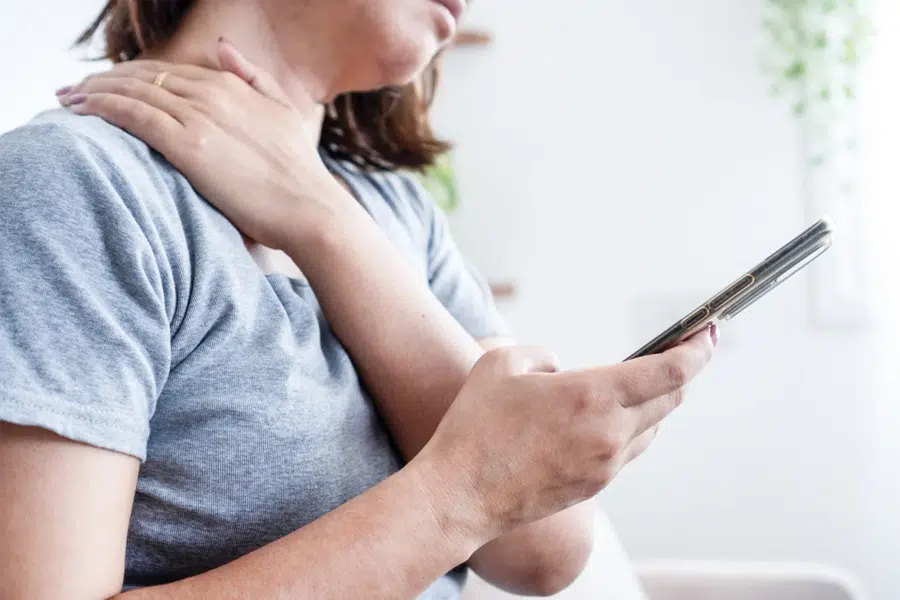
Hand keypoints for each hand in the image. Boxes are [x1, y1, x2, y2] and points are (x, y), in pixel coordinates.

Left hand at [58, 40, 344, 248]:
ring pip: (133, 91)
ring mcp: (200, 118)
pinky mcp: (189, 146)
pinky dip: (103, 108)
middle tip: (79, 90)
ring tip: (70, 99)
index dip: (136, 75)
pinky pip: (134, 116)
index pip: (170, 71)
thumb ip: (253, 77)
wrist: (310, 209)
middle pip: (145, 76)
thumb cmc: (299, 174)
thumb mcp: (282, 111)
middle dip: (107, 79)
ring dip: (95, 91)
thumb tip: (223, 48)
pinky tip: (83, 111)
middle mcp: (213, 94)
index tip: (112, 84)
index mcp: (233, 86)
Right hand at [414, 328, 715, 543]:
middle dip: (682, 372)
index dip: (698, 350)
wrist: (462, 494)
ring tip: (641, 383)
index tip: (709, 333)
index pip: (671, 373)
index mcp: (593, 395)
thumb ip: (542, 354)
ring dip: (656, 402)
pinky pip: (629, 450)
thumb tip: (563, 370)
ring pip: (653, 427)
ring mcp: (606, 464)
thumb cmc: (476, 426)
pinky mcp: (595, 485)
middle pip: (671, 400)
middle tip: (682, 350)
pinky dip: (631, 428)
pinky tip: (609, 419)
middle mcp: (610, 432)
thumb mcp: (502, 362)